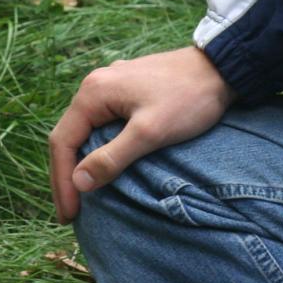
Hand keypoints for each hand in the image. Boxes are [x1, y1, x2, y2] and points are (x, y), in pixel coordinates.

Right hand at [48, 46, 234, 223]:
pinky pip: (99, 123)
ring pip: (83, 130)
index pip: (63, 143)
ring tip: (80, 195)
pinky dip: (94, 148)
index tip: (70, 215)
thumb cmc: (188, 99)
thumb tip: (79, 182)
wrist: (220, 68)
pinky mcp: (126, 90)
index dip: (63, 182)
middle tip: (69, 213)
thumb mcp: (150, 133)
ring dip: (78, 163)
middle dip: (65, 176)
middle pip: (68, 136)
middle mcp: (94, 85)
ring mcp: (110, 85)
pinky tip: (101, 164)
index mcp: (93, 93)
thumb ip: (112, 157)